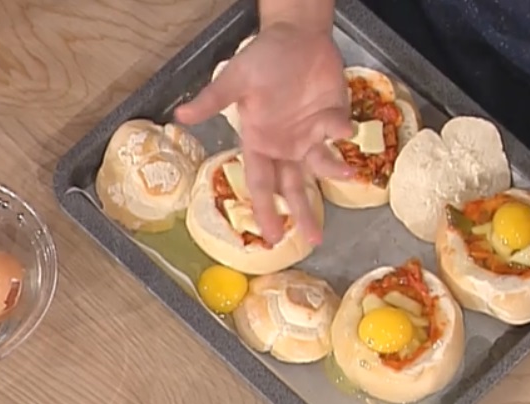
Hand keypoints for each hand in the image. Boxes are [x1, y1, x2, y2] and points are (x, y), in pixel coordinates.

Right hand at [175, 23, 353, 244]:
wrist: (295, 36)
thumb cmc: (262, 58)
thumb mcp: (235, 79)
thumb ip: (212, 100)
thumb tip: (180, 115)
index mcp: (259, 142)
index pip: (260, 184)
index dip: (265, 211)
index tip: (270, 239)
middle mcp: (285, 146)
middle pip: (293, 188)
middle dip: (302, 214)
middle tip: (312, 241)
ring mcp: (310, 135)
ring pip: (321, 167)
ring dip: (333, 171)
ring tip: (347, 173)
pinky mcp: (333, 119)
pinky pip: (339, 133)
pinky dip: (345, 135)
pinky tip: (349, 133)